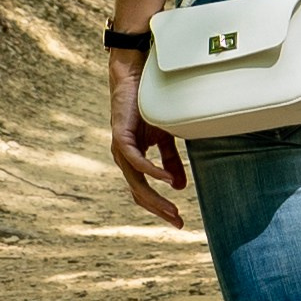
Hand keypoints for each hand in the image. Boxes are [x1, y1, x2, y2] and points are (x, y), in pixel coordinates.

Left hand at [109, 51, 187, 226]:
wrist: (136, 78)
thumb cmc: (148, 106)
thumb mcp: (165, 139)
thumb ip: (171, 162)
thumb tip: (179, 187)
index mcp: (133, 161)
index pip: (143, 191)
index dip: (159, 206)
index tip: (178, 220)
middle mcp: (124, 159)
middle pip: (139, 193)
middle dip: (159, 209)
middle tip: (177, 222)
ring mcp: (121, 149)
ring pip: (136, 182)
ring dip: (155, 197)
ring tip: (173, 208)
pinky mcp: (121, 137)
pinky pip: (136, 161)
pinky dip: (151, 172)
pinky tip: (166, 180)